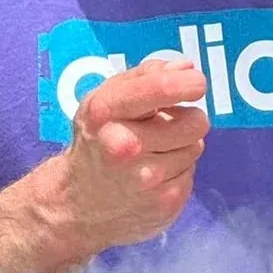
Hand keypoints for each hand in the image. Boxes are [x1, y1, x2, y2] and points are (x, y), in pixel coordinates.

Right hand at [31, 59, 208, 267]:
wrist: (76, 204)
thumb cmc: (96, 140)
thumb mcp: (104, 99)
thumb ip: (144, 76)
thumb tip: (184, 68)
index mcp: (106, 113)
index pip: (160, 88)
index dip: (187, 83)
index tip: (196, 84)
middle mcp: (124, 146)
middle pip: (196, 121)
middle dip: (186, 119)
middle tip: (163, 125)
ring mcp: (146, 178)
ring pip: (196, 146)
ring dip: (180, 146)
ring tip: (152, 152)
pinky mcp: (165, 203)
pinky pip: (191, 173)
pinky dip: (177, 171)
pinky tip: (152, 174)